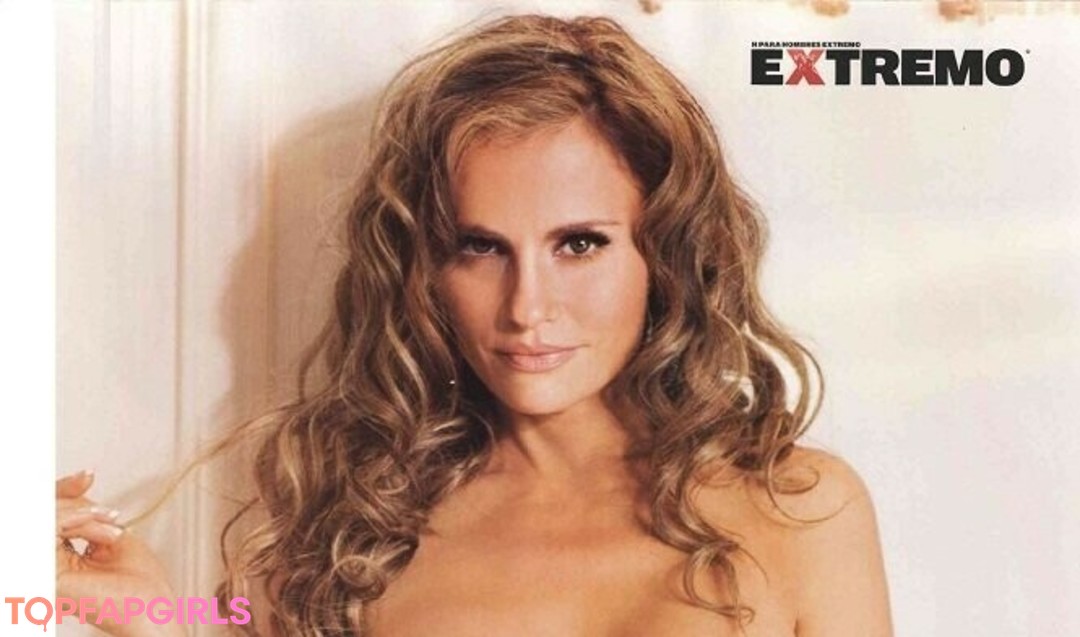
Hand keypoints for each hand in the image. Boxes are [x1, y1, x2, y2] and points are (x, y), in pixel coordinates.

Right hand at [56, 470, 186, 636]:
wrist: (150, 610)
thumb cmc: (140, 586)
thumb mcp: (113, 536)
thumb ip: (89, 516)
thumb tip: (77, 489)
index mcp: (63, 555)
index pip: (53, 516)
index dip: (65, 490)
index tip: (88, 475)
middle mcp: (50, 561)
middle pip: (46, 512)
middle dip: (73, 496)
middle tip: (99, 497)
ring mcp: (47, 568)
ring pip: (48, 516)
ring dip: (85, 513)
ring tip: (111, 525)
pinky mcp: (48, 573)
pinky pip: (51, 529)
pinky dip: (80, 520)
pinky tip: (102, 527)